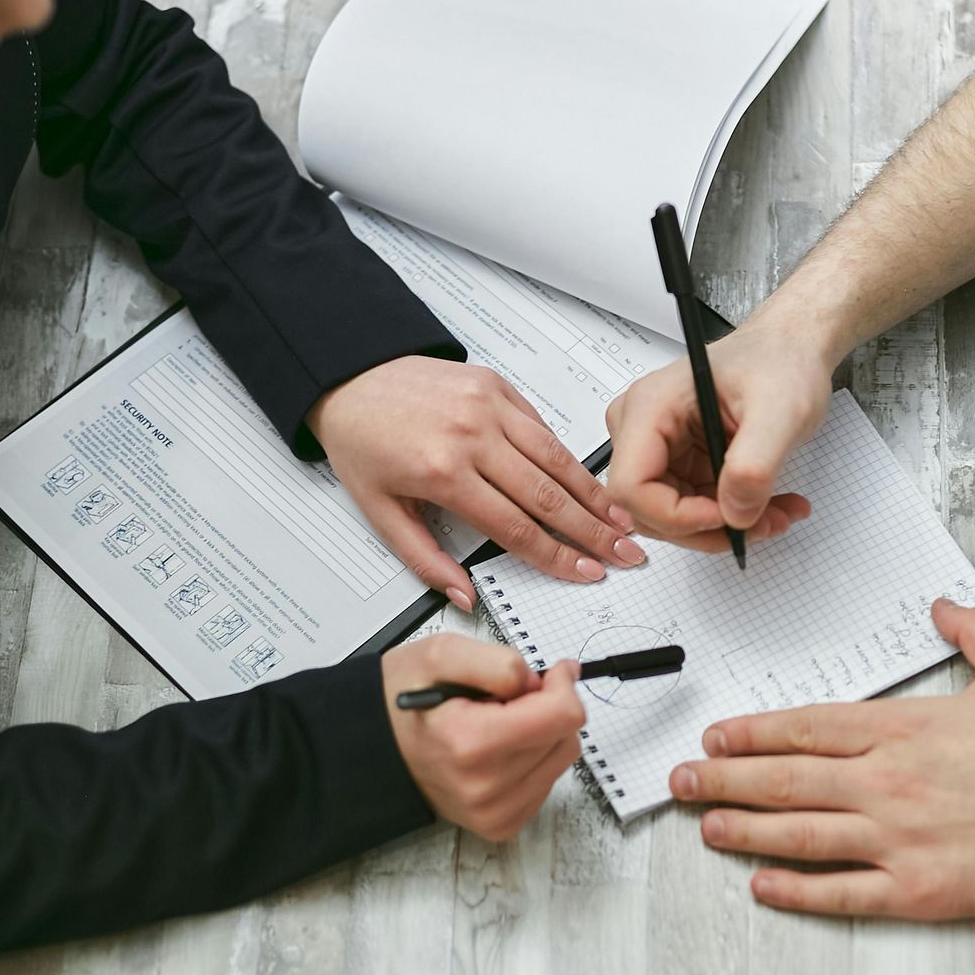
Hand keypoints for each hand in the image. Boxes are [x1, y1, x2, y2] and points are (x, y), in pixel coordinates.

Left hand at [311, 357, 645, 608]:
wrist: (350, 379)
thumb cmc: (362, 442)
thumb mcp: (380, 512)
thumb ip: (425, 560)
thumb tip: (463, 595)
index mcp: (443, 472)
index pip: (516, 527)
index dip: (557, 556)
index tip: (584, 571)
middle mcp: (472, 435)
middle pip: (548, 495)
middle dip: (593, 531)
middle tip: (624, 552)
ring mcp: (489, 405)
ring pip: (556, 458)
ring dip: (593, 493)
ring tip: (620, 519)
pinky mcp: (497, 385)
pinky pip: (541, 426)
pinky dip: (566, 456)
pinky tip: (586, 480)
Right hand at [383, 634, 586, 840]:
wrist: (373, 747)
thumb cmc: (404, 699)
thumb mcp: (442, 653)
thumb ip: (500, 662)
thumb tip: (543, 682)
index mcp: (472, 742)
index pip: (564, 715)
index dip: (561, 685)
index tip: (546, 674)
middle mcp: (485, 787)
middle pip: (566, 736)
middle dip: (546, 707)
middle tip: (506, 698)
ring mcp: (493, 812)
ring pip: (560, 759)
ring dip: (540, 733)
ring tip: (496, 723)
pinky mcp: (500, 824)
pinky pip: (545, 783)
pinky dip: (532, 758)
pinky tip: (498, 749)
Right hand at [604, 320, 827, 551]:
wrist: (791, 352)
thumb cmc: (780, 362)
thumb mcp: (781, 410)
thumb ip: (754, 465)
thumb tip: (734, 514)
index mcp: (651, 406)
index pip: (630, 486)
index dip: (675, 515)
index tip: (726, 516)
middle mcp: (643, 427)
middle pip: (647, 510)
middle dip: (708, 528)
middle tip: (762, 523)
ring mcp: (659, 448)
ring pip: (672, 517)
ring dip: (725, 526)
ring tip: (774, 512)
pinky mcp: (679, 462)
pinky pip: (692, 509)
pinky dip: (731, 516)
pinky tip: (767, 504)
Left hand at [668, 600, 974, 918]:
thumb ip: (973, 630)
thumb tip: (942, 604)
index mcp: (902, 731)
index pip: (807, 727)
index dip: (753, 731)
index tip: (717, 735)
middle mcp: (887, 784)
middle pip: (785, 779)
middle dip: (724, 779)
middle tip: (682, 782)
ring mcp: (897, 841)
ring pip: (799, 835)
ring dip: (744, 830)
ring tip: (706, 827)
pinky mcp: (916, 891)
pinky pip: (841, 893)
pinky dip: (796, 891)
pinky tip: (763, 886)